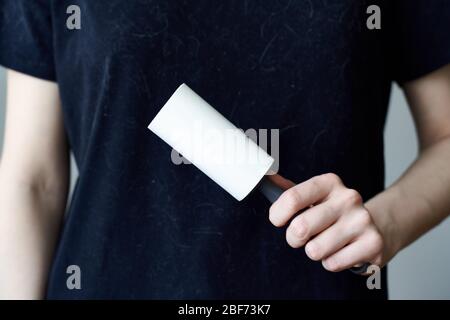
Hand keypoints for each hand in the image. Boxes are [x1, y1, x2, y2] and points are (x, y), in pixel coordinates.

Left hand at [268, 173, 384, 272]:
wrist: (375, 228)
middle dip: (294, 238)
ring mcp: (362, 220)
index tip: (278, 220)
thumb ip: (287, 189)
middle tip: (302, 236)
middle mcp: (348, 198)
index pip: (292, 197)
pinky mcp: (373, 244)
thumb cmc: (332, 214)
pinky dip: (331, 263)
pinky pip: (333, 263)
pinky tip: (341, 252)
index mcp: (329, 182)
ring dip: (314, 251)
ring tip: (325, 243)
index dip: (278, 214)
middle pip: (300, 227)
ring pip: (315, 250)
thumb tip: (265, 177)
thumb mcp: (312, 197)